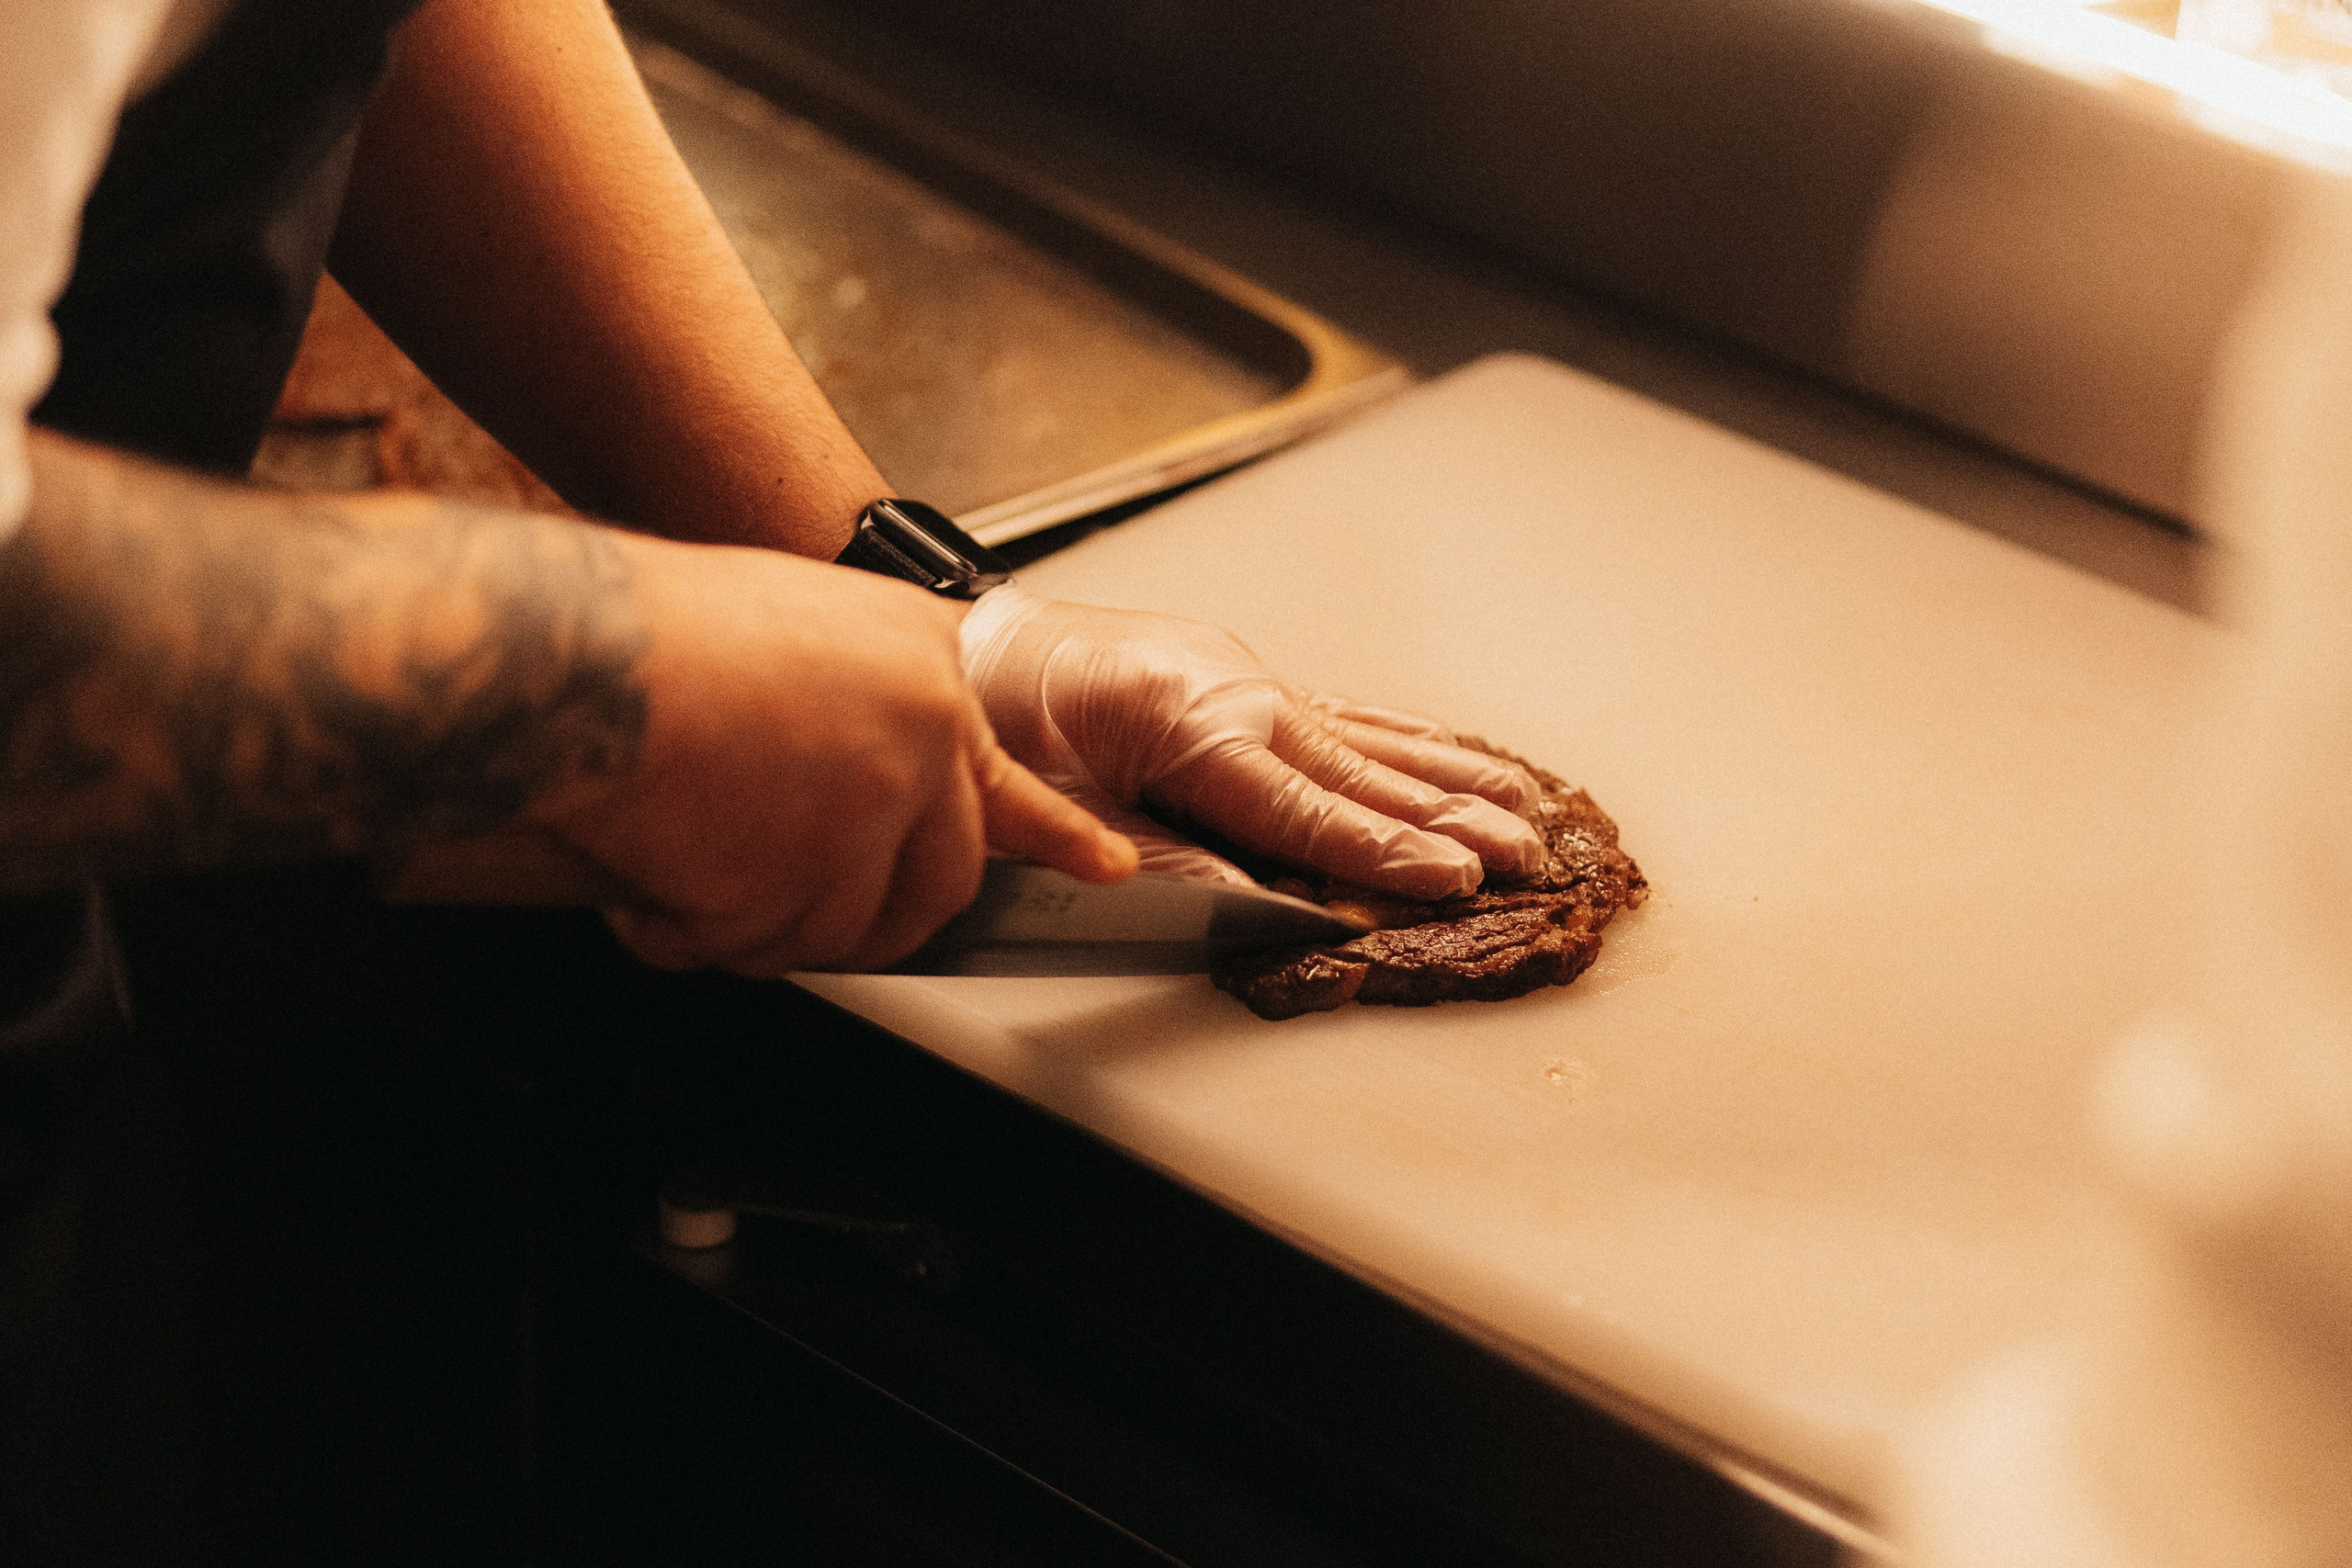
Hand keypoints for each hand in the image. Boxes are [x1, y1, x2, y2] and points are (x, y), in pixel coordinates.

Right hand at [532, 544, 1134, 974]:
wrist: (580, 654)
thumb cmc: (653, 630)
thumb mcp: (800, 623)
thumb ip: (858, 695)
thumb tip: (855, 761)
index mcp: (921, 669)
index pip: (1007, 773)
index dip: (1056, 834)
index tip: (1105, 867)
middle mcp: (921, 741)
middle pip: (937, 881)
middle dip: (869, 912)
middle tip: (789, 898)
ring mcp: (873, 818)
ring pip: (838, 927)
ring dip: (756, 918)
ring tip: (687, 864)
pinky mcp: (808, 884)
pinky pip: (749, 945)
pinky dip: (683, 929)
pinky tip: (647, 878)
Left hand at [959, 587, 1543, 897]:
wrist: (978, 647)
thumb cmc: (1002, 731)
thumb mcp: (1062, 817)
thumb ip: (1170, 863)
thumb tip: (1265, 906)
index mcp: (1190, 729)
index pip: (1306, 811)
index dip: (1385, 853)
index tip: (1456, 878)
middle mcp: (1235, 694)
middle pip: (1362, 772)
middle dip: (1452, 818)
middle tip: (1526, 853)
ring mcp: (1246, 679)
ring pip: (1368, 737)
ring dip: (1451, 775)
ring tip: (1525, 804)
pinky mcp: (1243, 679)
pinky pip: (1344, 711)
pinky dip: (1408, 736)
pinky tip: (1451, 752)